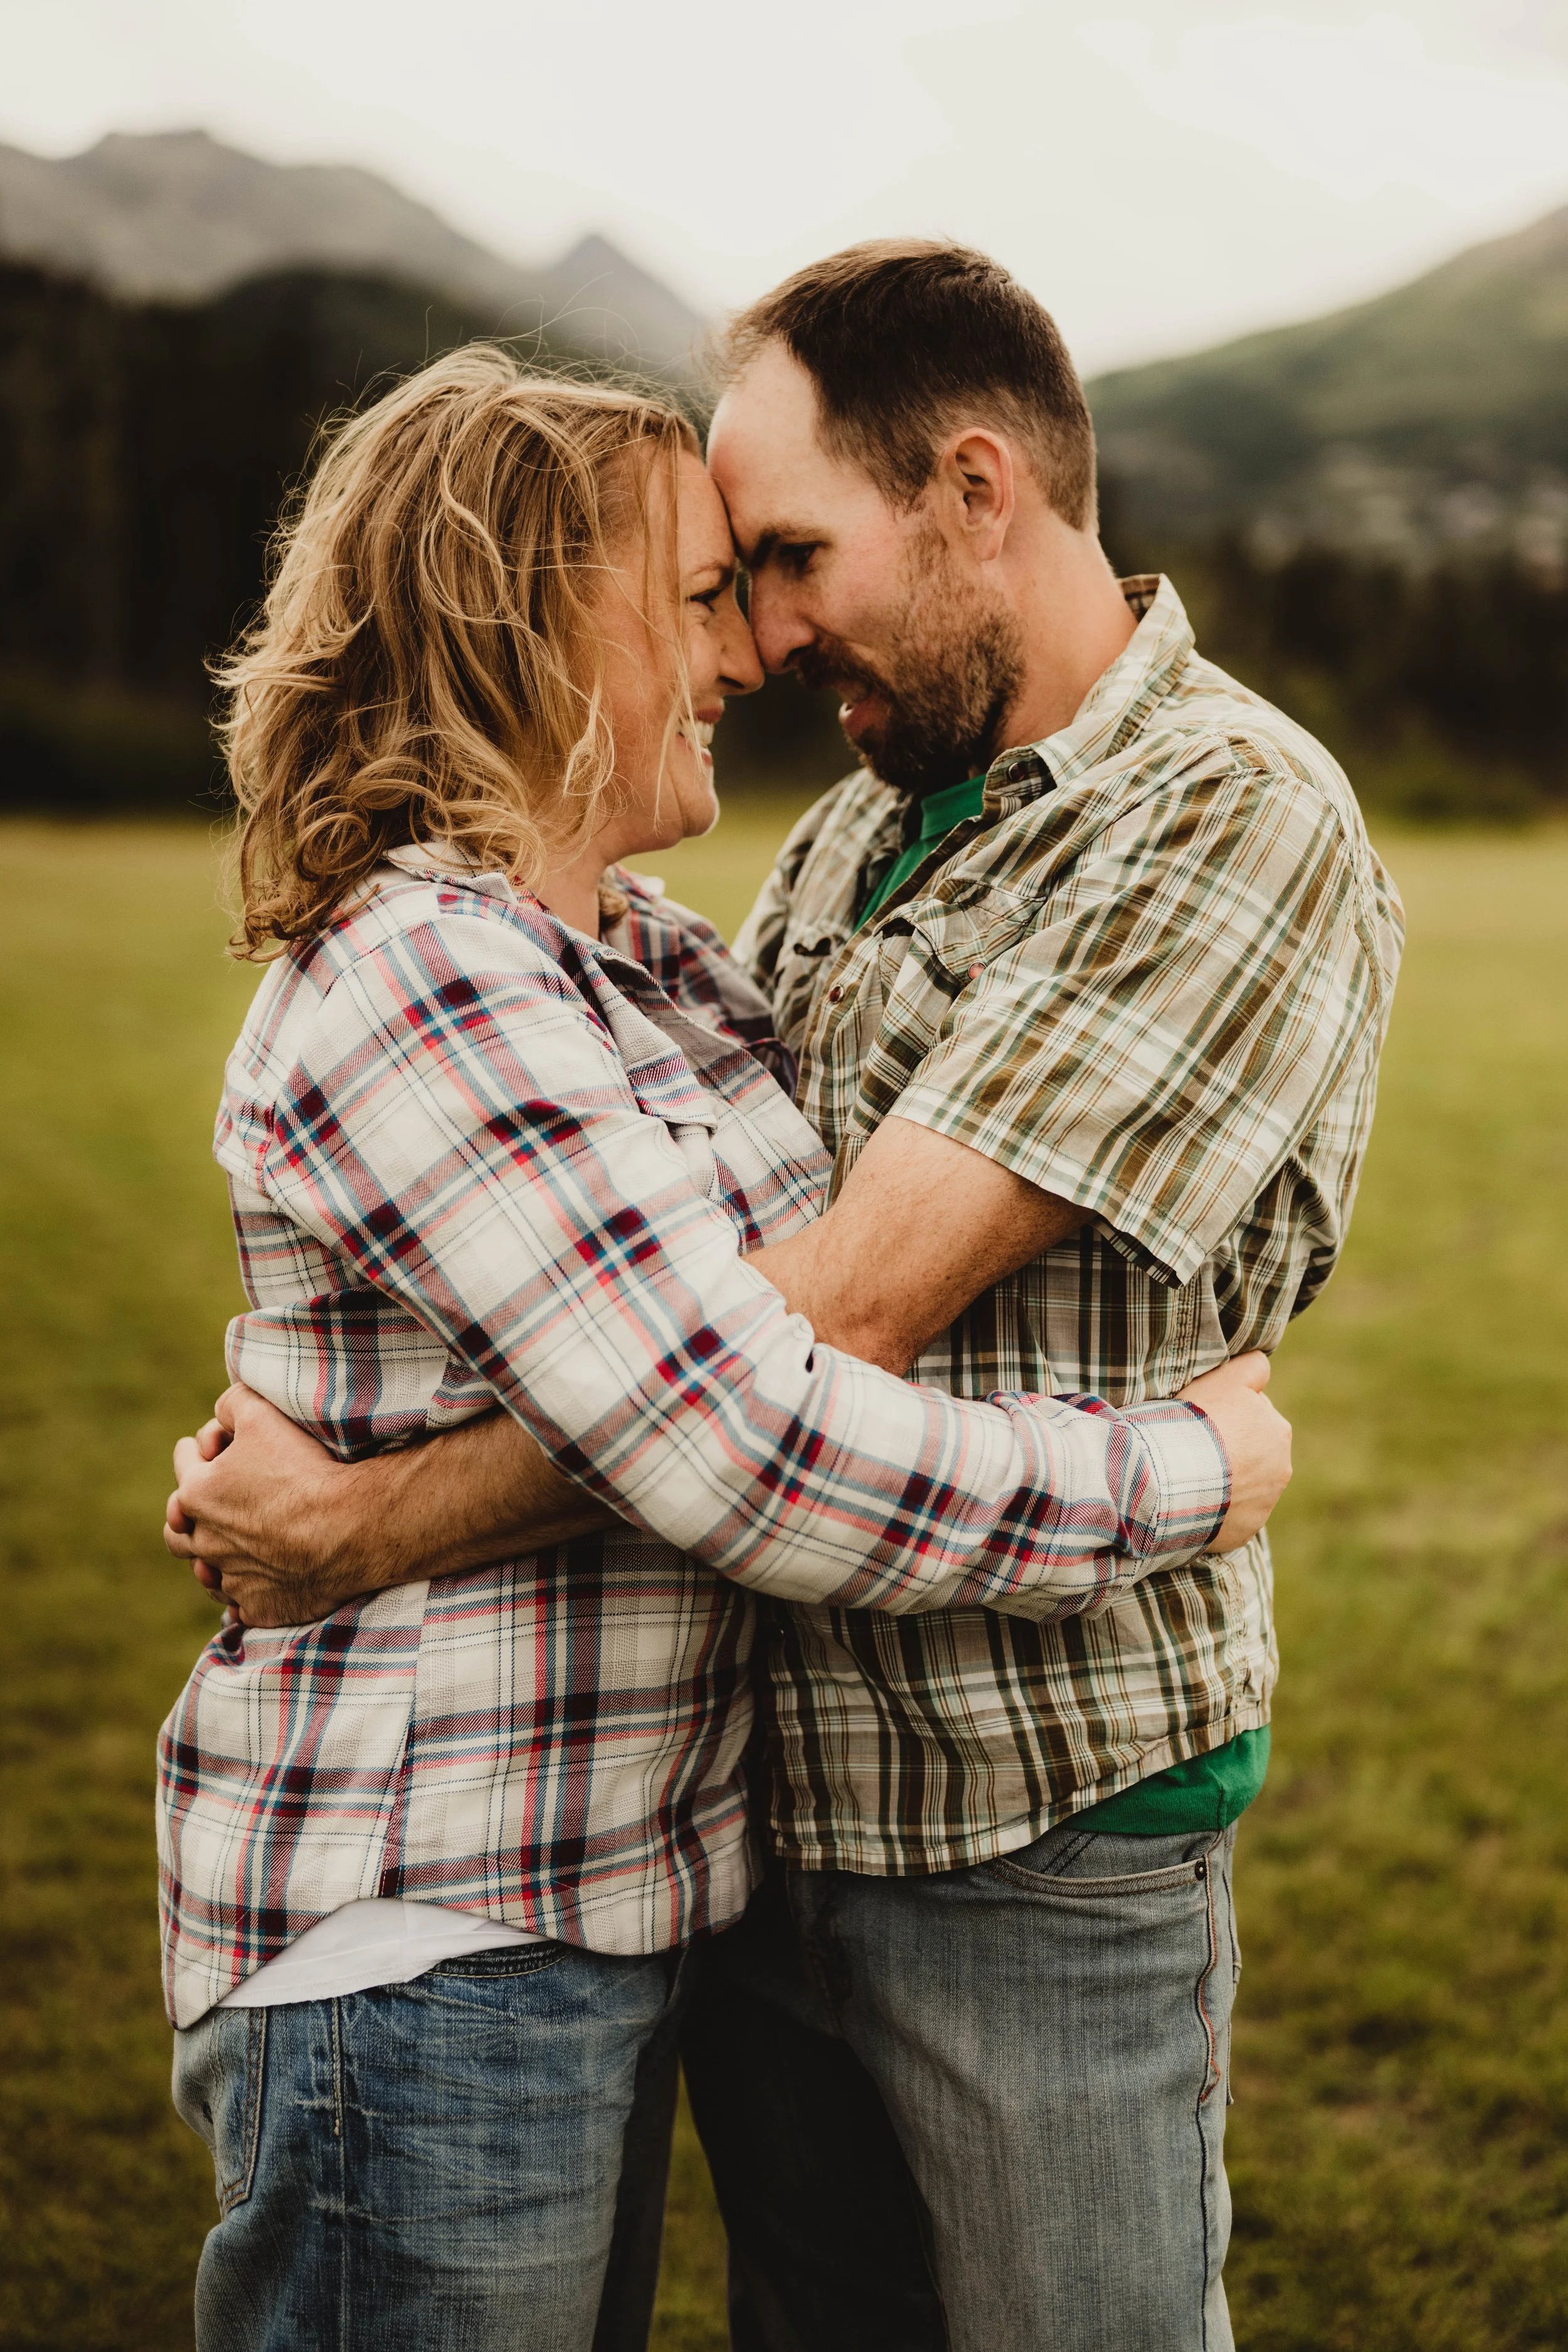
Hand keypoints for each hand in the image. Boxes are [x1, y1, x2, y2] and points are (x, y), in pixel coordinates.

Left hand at [164, 1386, 378, 1627]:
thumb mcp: (262, 1414)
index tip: (211, 1447)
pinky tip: (259, 1581)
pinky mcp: (258, 1607)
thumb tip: (221, 1411)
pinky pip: (239, 1604)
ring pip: (205, 1572)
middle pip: (177, 1530)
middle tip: (206, 1506)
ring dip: (211, 1559)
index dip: (198, 1449)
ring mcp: (231, 1579)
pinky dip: (245, 1592)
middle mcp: (205, 1541)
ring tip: (227, 1550)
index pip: (183, 1463)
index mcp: (198, 1494)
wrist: (350, 1528)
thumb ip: (232, 1404)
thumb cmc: (305, 1469)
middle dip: (186, 1515)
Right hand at [1176, 1352, 1291, 1552]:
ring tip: (1192, 1477)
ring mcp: (1264, 1502)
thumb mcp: (1225, 1378)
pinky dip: (1217, 1510)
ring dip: (1226, 1482)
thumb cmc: (1198, 1422)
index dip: (1230, 1416)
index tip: (1207, 1420)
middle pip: (1254, 1454)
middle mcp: (1280, 1467)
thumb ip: (1251, 1368)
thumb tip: (1262, 1364)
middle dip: (1233, 1451)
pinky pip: (1232, 1517)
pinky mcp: (1246, 1530)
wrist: (1176, 1477)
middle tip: (1197, 1449)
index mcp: (1278, 1430)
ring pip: (1245, 1486)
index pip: (1257, 1416)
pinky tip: (1193, 1501)